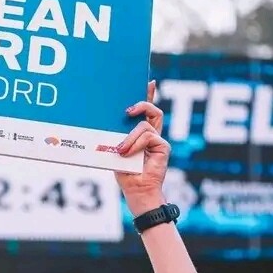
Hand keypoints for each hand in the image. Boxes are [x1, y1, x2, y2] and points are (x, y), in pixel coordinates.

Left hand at [114, 80, 169, 215]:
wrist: (136, 190)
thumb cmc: (124, 172)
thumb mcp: (116, 150)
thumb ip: (118, 136)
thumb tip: (109, 121)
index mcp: (141, 134)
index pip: (146, 111)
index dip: (149, 95)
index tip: (148, 82)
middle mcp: (152, 135)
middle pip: (152, 111)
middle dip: (142, 103)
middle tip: (127, 111)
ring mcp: (158, 140)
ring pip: (145, 125)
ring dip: (130, 138)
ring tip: (120, 151)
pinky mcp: (163, 147)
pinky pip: (148, 137)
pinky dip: (135, 145)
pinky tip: (127, 154)